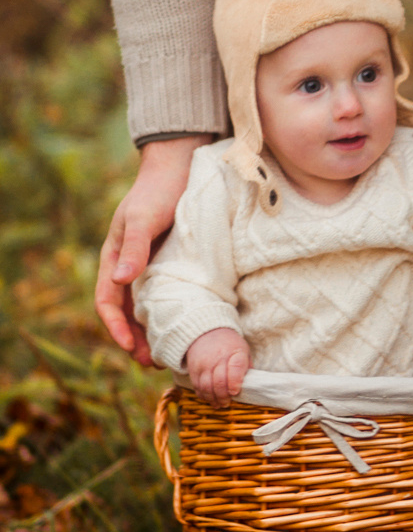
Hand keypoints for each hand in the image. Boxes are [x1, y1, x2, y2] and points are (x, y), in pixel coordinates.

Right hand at [95, 135, 212, 364]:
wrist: (179, 168)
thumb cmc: (157, 191)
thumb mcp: (143, 218)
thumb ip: (134, 247)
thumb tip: (121, 280)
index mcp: (114, 258)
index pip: (107, 302)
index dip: (115, 327)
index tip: (130, 348)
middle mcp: (129, 267)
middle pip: (126, 312)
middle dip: (135, 340)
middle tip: (153, 364)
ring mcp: (150, 267)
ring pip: (146, 308)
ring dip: (153, 333)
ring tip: (168, 356)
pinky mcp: (171, 264)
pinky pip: (168, 297)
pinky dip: (172, 315)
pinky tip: (186, 328)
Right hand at [186, 329, 251, 406]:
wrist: (206, 332)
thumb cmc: (229, 344)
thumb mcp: (243, 350)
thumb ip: (247, 367)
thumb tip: (252, 385)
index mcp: (234, 352)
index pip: (235, 368)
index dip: (235, 382)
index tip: (235, 392)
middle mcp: (217, 358)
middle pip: (219, 382)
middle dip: (224, 397)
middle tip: (227, 403)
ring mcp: (203, 364)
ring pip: (206, 387)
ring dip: (213, 399)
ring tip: (219, 404)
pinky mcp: (193, 369)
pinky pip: (197, 387)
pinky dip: (203, 396)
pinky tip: (210, 399)